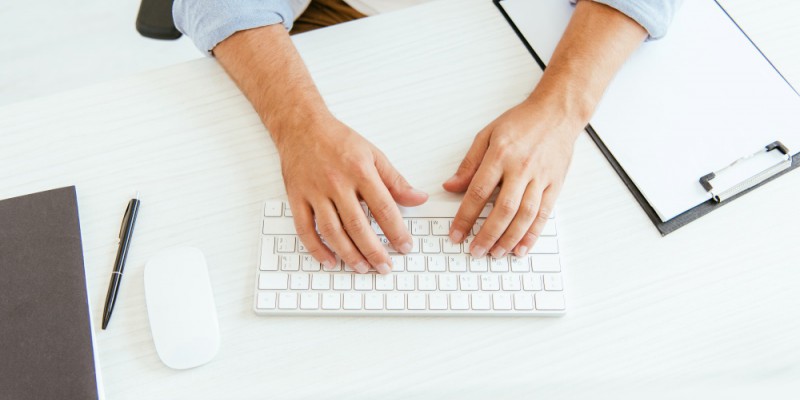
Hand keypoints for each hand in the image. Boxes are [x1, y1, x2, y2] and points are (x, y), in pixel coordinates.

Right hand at [278, 115, 427, 273]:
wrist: (301, 126)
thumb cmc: (338, 140)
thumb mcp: (373, 155)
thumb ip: (395, 180)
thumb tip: (419, 199)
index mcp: (359, 170)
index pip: (383, 208)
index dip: (396, 231)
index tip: (405, 247)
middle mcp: (336, 182)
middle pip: (357, 225)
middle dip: (374, 250)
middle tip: (385, 266)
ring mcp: (314, 192)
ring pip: (332, 231)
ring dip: (348, 254)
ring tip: (362, 267)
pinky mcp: (296, 198)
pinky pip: (305, 229)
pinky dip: (317, 249)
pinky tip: (330, 261)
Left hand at [443, 97, 580, 257]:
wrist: (557, 112)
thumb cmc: (522, 122)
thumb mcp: (487, 135)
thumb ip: (469, 163)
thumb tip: (450, 186)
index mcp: (500, 155)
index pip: (478, 192)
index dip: (465, 217)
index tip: (456, 234)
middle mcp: (521, 168)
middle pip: (503, 209)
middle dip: (488, 234)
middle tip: (475, 251)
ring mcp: (541, 178)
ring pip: (525, 215)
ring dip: (510, 239)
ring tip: (496, 253)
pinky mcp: (556, 184)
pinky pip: (544, 214)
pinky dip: (533, 234)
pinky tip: (522, 247)